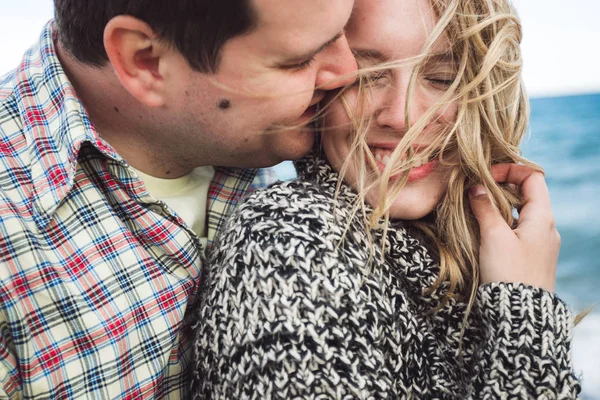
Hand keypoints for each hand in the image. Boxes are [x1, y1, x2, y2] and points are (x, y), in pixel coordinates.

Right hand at [468, 164, 558, 291]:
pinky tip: (485, 230)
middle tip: (476, 190)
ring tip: (477, 208)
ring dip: (500, 205)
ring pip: (521, 212)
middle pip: (527, 193)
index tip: (485, 176)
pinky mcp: (531, 257)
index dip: (510, 169)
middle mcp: (546, 227)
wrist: (521, 314)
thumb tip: (476, 187)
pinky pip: (519, 229)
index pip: (533, 177)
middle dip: (501, 187)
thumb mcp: (494, 236)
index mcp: (543, 217)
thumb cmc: (509, 272)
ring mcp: (541, 243)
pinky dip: (502, 222)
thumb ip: (485, 208)